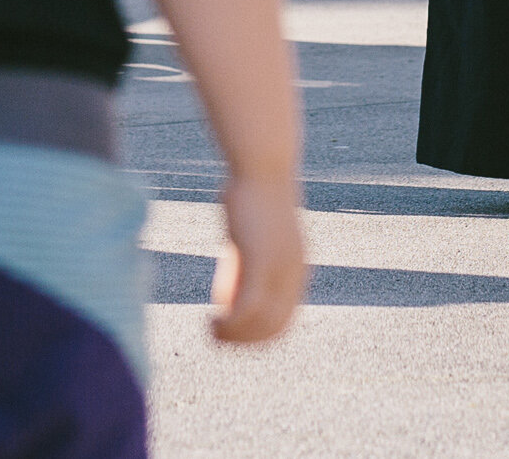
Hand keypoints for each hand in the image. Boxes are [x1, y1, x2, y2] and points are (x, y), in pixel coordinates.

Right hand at [208, 170, 305, 344]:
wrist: (262, 166)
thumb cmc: (252, 196)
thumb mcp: (250, 235)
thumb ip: (244, 262)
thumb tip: (230, 282)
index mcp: (297, 270)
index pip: (284, 321)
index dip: (258, 337)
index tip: (233, 336)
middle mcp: (294, 274)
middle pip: (274, 328)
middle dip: (245, 343)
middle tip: (217, 339)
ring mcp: (280, 269)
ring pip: (260, 323)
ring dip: (235, 336)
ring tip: (211, 331)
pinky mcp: (261, 261)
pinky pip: (248, 308)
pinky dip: (230, 324)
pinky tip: (211, 320)